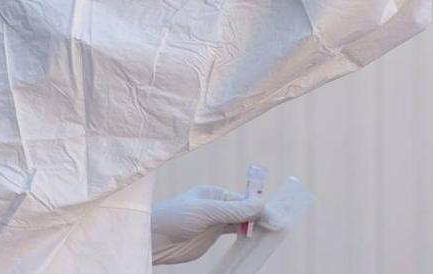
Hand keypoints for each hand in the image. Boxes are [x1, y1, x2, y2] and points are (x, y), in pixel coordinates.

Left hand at [150, 185, 280, 264]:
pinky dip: (246, 235)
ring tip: (272, 231)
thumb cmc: (175, 218)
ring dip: (255, 226)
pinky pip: (234, 233)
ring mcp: (215, 221)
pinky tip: (255, 238)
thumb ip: (232, 210)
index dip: (259, 208)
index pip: (243, 200)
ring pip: (242, 222)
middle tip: (279, 225)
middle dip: (260, 216)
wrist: (153, 239)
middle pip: (245, 210)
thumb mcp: (206, 211)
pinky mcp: (212, 236)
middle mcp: (217, 205)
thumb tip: (259, 206)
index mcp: (215, 193)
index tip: (274, 216)